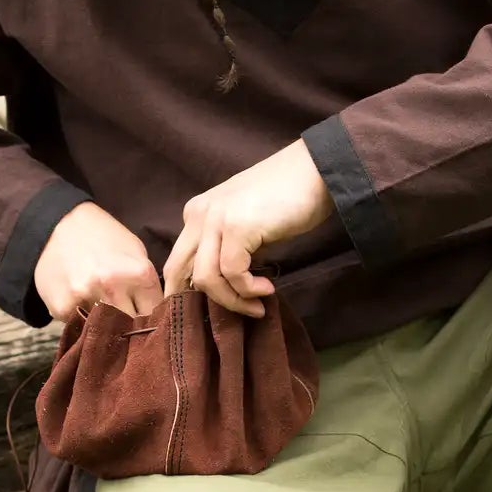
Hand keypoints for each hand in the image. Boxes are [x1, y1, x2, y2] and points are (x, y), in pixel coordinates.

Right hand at [33, 202, 161, 322]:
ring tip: (102, 313)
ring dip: (106, 328)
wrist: (59, 224)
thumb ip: (147, 284)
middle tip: (127, 324)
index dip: (155, 320)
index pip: (156, 314)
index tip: (150, 323)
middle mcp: (113, 287)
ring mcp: (85, 298)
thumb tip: (158, 316)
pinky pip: (79, 326)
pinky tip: (80, 303)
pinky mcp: (62, 307)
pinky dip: (82, 320)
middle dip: (132, 328)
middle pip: (132, 329)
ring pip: (105, 332)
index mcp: (138, 273)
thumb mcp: (135, 251)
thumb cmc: (104, 237)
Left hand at [162, 139, 333, 315]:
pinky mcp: (237, 226)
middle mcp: (199, 214)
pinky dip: (249, 289)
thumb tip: (225, 288)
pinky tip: (267, 288)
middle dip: (195, 303)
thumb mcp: (246, 226)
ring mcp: (216, 218)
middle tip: (224, 320)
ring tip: (256, 305)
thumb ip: (229, 250)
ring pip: (205, 278)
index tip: (205, 314)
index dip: (184, 293)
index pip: (176, 262)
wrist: (315, 171)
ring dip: (232, 300)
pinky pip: (233, 273)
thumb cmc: (288, 199)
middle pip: (177, 271)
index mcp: (197, 214)